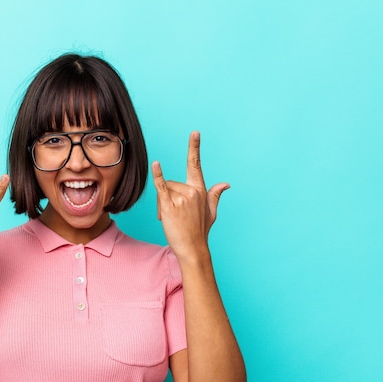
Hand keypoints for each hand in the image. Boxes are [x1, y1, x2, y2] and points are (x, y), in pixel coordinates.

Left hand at [151, 131, 228, 256]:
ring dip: (163, 203)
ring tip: (170, 218)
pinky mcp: (170, 204)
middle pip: (171, 183)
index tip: (194, 132)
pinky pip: (161, 186)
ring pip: (164, 189)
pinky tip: (156, 164)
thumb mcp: (211, 212)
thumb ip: (215, 195)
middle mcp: (192, 191)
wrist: (193, 248)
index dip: (194, 148)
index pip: (195, 164)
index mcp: (200, 190)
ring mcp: (181, 197)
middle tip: (174, 215)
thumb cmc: (200, 231)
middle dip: (168, 197)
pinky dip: (158, 176)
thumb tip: (226, 184)